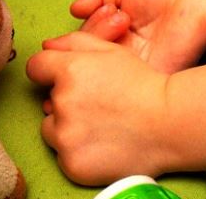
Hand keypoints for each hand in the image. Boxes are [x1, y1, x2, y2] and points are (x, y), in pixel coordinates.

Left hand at [26, 32, 173, 184]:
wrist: (169, 123)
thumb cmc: (143, 84)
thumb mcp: (113, 51)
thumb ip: (76, 41)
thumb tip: (47, 45)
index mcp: (70, 70)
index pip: (36, 67)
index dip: (51, 71)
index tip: (66, 79)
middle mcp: (62, 102)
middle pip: (47, 100)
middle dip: (66, 100)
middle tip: (98, 103)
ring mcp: (66, 136)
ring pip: (52, 129)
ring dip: (68, 126)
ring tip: (102, 124)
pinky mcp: (72, 163)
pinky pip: (63, 154)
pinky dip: (78, 150)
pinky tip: (103, 143)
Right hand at [71, 0, 205, 72]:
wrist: (200, 4)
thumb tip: (73, 9)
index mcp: (116, 41)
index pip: (85, 43)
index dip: (86, 27)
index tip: (100, 8)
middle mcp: (121, 60)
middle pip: (84, 57)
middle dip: (93, 31)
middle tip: (117, 13)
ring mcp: (131, 72)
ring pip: (94, 66)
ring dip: (101, 35)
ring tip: (124, 18)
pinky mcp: (143, 79)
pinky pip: (113, 77)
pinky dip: (109, 51)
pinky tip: (124, 28)